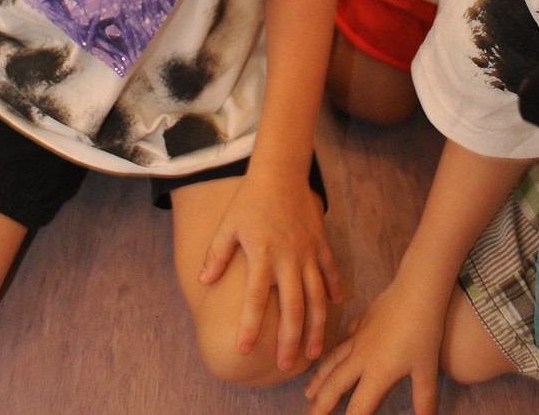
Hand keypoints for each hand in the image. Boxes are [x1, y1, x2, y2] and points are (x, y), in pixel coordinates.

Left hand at [199, 169, 340, 371]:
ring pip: (317, 297)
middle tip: (287, 365)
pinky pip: (330, 271)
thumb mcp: (228, 225)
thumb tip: (203, 280)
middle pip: (293, 308)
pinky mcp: (320, 243)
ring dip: (317, 327)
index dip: (249, 326)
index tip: (244, 350)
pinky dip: (334, 290)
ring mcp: (308, 252)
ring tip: (315, 352)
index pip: (255, 300)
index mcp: (261, 256)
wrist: (280, 172)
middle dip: (291, 340)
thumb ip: (216, 254)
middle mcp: (287, 259)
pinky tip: (336, 308)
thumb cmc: (250, 200)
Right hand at [305, 277, 441, 414]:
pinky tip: (328, 355)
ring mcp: (357, 337)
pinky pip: (341, 339)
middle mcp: (360, 358)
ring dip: (319, 379)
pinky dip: (332, 351)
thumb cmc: (424, 333)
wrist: (415, 292)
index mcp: (376, 374)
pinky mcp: (360, 321)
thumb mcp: (427, 372)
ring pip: (332, 362)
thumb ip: (424, 402)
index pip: (357, 408)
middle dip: (320, 405)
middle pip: (335, 386)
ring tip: (308, 393)